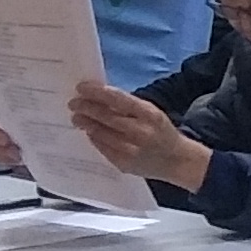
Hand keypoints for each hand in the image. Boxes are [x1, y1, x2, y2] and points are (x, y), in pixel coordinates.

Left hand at [65, 80, 206, 190]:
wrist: (177, 160)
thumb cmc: (160, 131)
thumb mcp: (151, 112)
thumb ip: (128, 106)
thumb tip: (98, 96)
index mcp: (149, 114)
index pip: (117, 99)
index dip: (96, 92)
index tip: (81, 87)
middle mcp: (140, 132)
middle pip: (106, 116)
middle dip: (86, 108)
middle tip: (73, 103)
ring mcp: (131, 150)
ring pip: (102, 133)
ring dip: (86, 123)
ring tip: (77, 117)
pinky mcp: (125, 163)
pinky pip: (103, 148)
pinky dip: (95, 138)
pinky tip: (90, 132)